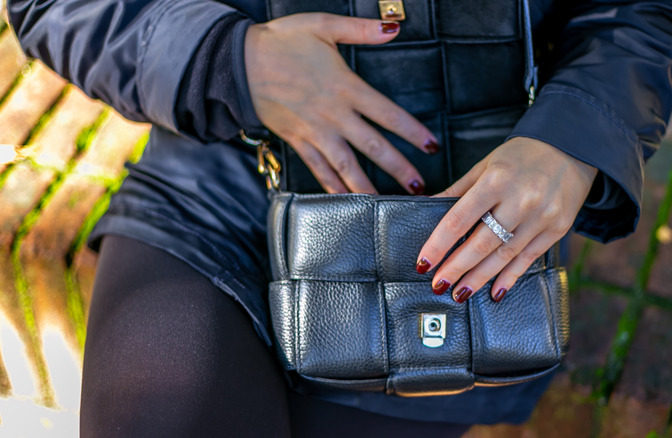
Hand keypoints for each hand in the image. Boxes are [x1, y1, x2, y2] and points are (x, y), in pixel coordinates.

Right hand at [244, 13, 438, 193]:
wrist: (239, 63)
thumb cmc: (282, 41)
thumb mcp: (322, 24)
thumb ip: (361, 29)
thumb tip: (394, 27)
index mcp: (345, 87)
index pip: (387, 114)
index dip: (412, 132)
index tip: (432, 146)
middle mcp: (333, 115)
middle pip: (372, 147)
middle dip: (398, 169)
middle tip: (419, 187)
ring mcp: (314, 132)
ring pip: (346, 166)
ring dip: (368, 186)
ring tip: (386, 203)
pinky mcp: (297, 141)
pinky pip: (318, 169)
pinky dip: (333, 187)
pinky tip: (346, 201)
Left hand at [415, 137, 597, 302]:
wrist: (573, 147)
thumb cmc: (522, 155)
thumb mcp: (485, 165)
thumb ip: (457, 190)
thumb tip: (426, 207)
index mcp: (496, 180)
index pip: (459, 219)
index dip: (439, 244)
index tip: (423, 263)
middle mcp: (520, 200)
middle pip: (481, 243)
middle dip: (456, 268)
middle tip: (437, 285)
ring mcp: (542, 217)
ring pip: (504, 255)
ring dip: (479, 278)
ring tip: (459, 293)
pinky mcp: (557, 229)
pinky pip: (528, 259)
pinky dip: (510, 277)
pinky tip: (494, 292)